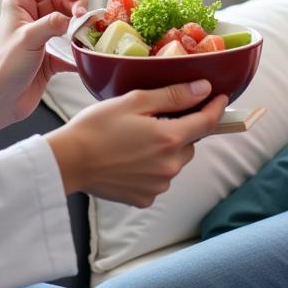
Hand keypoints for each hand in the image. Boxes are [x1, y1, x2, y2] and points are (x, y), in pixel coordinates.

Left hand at [0, 0, 88, 135]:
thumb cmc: (6, 66)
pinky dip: (80, 44)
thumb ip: (52, 23)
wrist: (2, 101)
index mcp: (21, 4)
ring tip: (86, 31)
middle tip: (83, 16)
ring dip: (81, 23)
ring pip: (70, 18)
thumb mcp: (28, 38)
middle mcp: (33, 15)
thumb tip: (74, 18)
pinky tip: (86, 49)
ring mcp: (44, 33)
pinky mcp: (52, 51)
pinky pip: (72, 41)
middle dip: (76, 4)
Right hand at [47, 81, 228, 205]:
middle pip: (190, 142)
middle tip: (156, 116)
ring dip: (167, 148)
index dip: (216, 107)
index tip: (220, 96)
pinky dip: (153, 166)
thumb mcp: (136, 101)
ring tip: (137, 138)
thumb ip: (173, 96)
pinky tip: (131, 157)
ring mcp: (158, 185)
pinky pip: (159, 178)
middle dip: (181, 128)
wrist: (67, 161)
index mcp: (170, 139)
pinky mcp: (144, 198)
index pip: (206, 122)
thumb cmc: (97, 127)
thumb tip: (203, 89)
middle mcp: (169, 166)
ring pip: (175, 160)